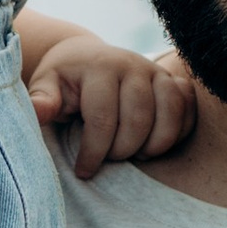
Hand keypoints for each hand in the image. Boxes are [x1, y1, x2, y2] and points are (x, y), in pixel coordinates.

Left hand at [25, 29, 196, 178]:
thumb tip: (38, 112)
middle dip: (122, 150)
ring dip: (155, 144)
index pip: (103, 118)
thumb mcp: (46, 85)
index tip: (83, 171)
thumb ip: (42, 100)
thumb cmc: (64, 79)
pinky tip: (154, 143)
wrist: (86, 56)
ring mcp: (157, 71)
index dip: (94, 152)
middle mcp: (132, 65)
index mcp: (100, 67)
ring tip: (134, 153)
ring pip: (170, 114)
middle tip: (108, 159)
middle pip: (139, 120)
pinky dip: (177, 132)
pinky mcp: (173, 80)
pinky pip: (188, 109)